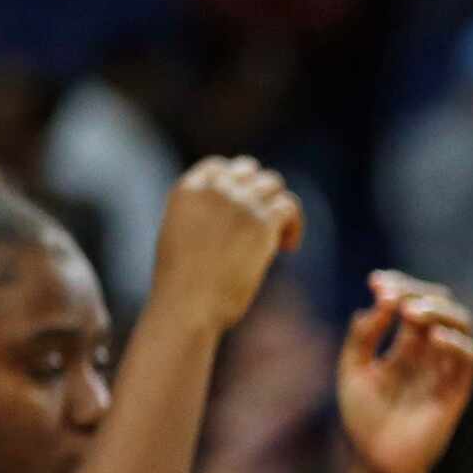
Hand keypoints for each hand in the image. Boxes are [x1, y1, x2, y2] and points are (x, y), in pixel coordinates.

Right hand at [150, 157, 304, 333]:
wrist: (187, 306)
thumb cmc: (181, 287)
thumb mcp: (179, 239)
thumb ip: (201, 217)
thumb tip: (231, 218)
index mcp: (186, 192)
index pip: (218, 166)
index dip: (236, 183)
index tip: (243, 208)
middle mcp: (213, 190)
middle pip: (251, 171)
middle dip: (260, 194)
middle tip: (264, 225)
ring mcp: (239, 203)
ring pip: (274, 184)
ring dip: (279, 208)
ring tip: (277, 240)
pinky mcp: (262, 222)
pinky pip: (289, 206)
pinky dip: (294, 226)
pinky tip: (288, 248)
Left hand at [336, 274, 472, 472]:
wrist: (376, 462)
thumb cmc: (364, 419)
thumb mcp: (352, 370)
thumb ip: (363, 337)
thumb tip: (381, 302)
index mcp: (405, 347)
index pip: (412, 303)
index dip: (399, 287)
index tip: (376, 281)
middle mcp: (428, 353)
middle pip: (440, 307)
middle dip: (419, 294)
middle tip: (395, 298)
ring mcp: (444, 370)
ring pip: (460, 325)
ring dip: (440, 312)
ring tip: (412, 313)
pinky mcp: (456, 390)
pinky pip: (468, 358)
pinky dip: (455, 343)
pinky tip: (433, 338)